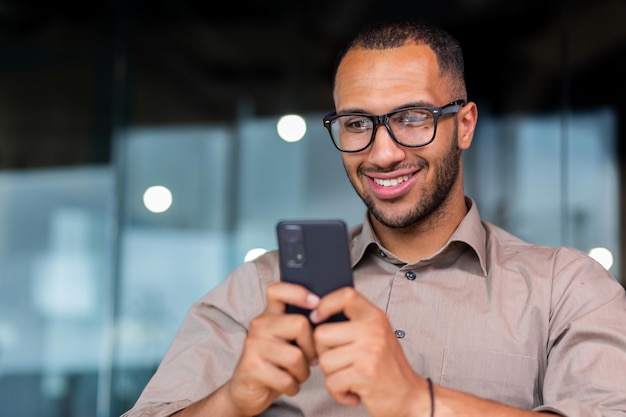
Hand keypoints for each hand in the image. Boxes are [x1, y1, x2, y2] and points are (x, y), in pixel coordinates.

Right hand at [225, 282, 319, 415]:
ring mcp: (253, 346)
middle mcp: (259, 326)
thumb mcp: (285, 342)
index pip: (277, 290)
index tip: (316, 303)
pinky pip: (286, 379)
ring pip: (296, 357)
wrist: (245, 392)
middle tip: (308, 360)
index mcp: (268, 316)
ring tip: (296, 375)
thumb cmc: (274, 365)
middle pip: (300, 325)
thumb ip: (300, 329)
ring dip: (303, 373)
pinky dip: (293, 387)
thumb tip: (328, 323)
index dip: (298, 292)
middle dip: (311, 348)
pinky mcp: (251, 368)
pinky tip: (287, 386)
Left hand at [311, 287, 430, 416]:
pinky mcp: (364, 374)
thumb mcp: (377, 335)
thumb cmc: (390, 368)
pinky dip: (338, 393)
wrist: (410, 396)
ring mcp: (369, 351)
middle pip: (321, 334)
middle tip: (340, 361)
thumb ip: (354, 323)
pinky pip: (331, 382)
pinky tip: (352, 390)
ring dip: (332, 375)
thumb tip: (318, 318)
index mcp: (375, 318)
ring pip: (324, 360)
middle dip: (324, 352)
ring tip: (349, 376)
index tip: (317, 317)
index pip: (346, 296)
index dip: (325, 304)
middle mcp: (373, 331)